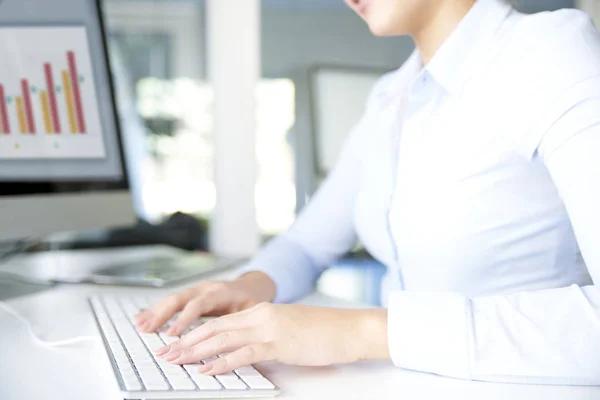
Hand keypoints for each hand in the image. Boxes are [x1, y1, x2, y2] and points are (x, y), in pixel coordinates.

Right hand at [135, 272, 275, 335]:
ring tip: (140, 324)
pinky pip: (171, 301)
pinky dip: (156, 310)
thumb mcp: (253, 310)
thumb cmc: (252, 300)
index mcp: (221, 291)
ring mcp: (196, 290)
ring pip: (173, 298)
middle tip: (148, 328)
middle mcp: (206, 288)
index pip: (200, 303)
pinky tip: (141, 318)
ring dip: (155, 312)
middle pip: (180, 298)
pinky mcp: (190, 295)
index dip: (185, 318)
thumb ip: (242, 321)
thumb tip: (235, 338)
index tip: (173, 334)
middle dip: (162, 313)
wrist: (252, 285)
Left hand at [155, 303, 388, 374]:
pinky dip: (222, 362)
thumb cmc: (323, 332)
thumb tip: (243, 352)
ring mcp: (269, 328)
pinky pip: (244, 353)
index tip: (176, 343)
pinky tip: (206, 369)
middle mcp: (260, 315)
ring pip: (222, 337)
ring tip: (175, 361)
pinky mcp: (279, 343)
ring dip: (195, 351)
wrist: (349, 329)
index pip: (219, 321)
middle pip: (214, 327)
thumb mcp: (287, 331)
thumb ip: (263, 337)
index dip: (194, 333)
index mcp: (261, 311)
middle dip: (186, 341)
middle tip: (165, 353)